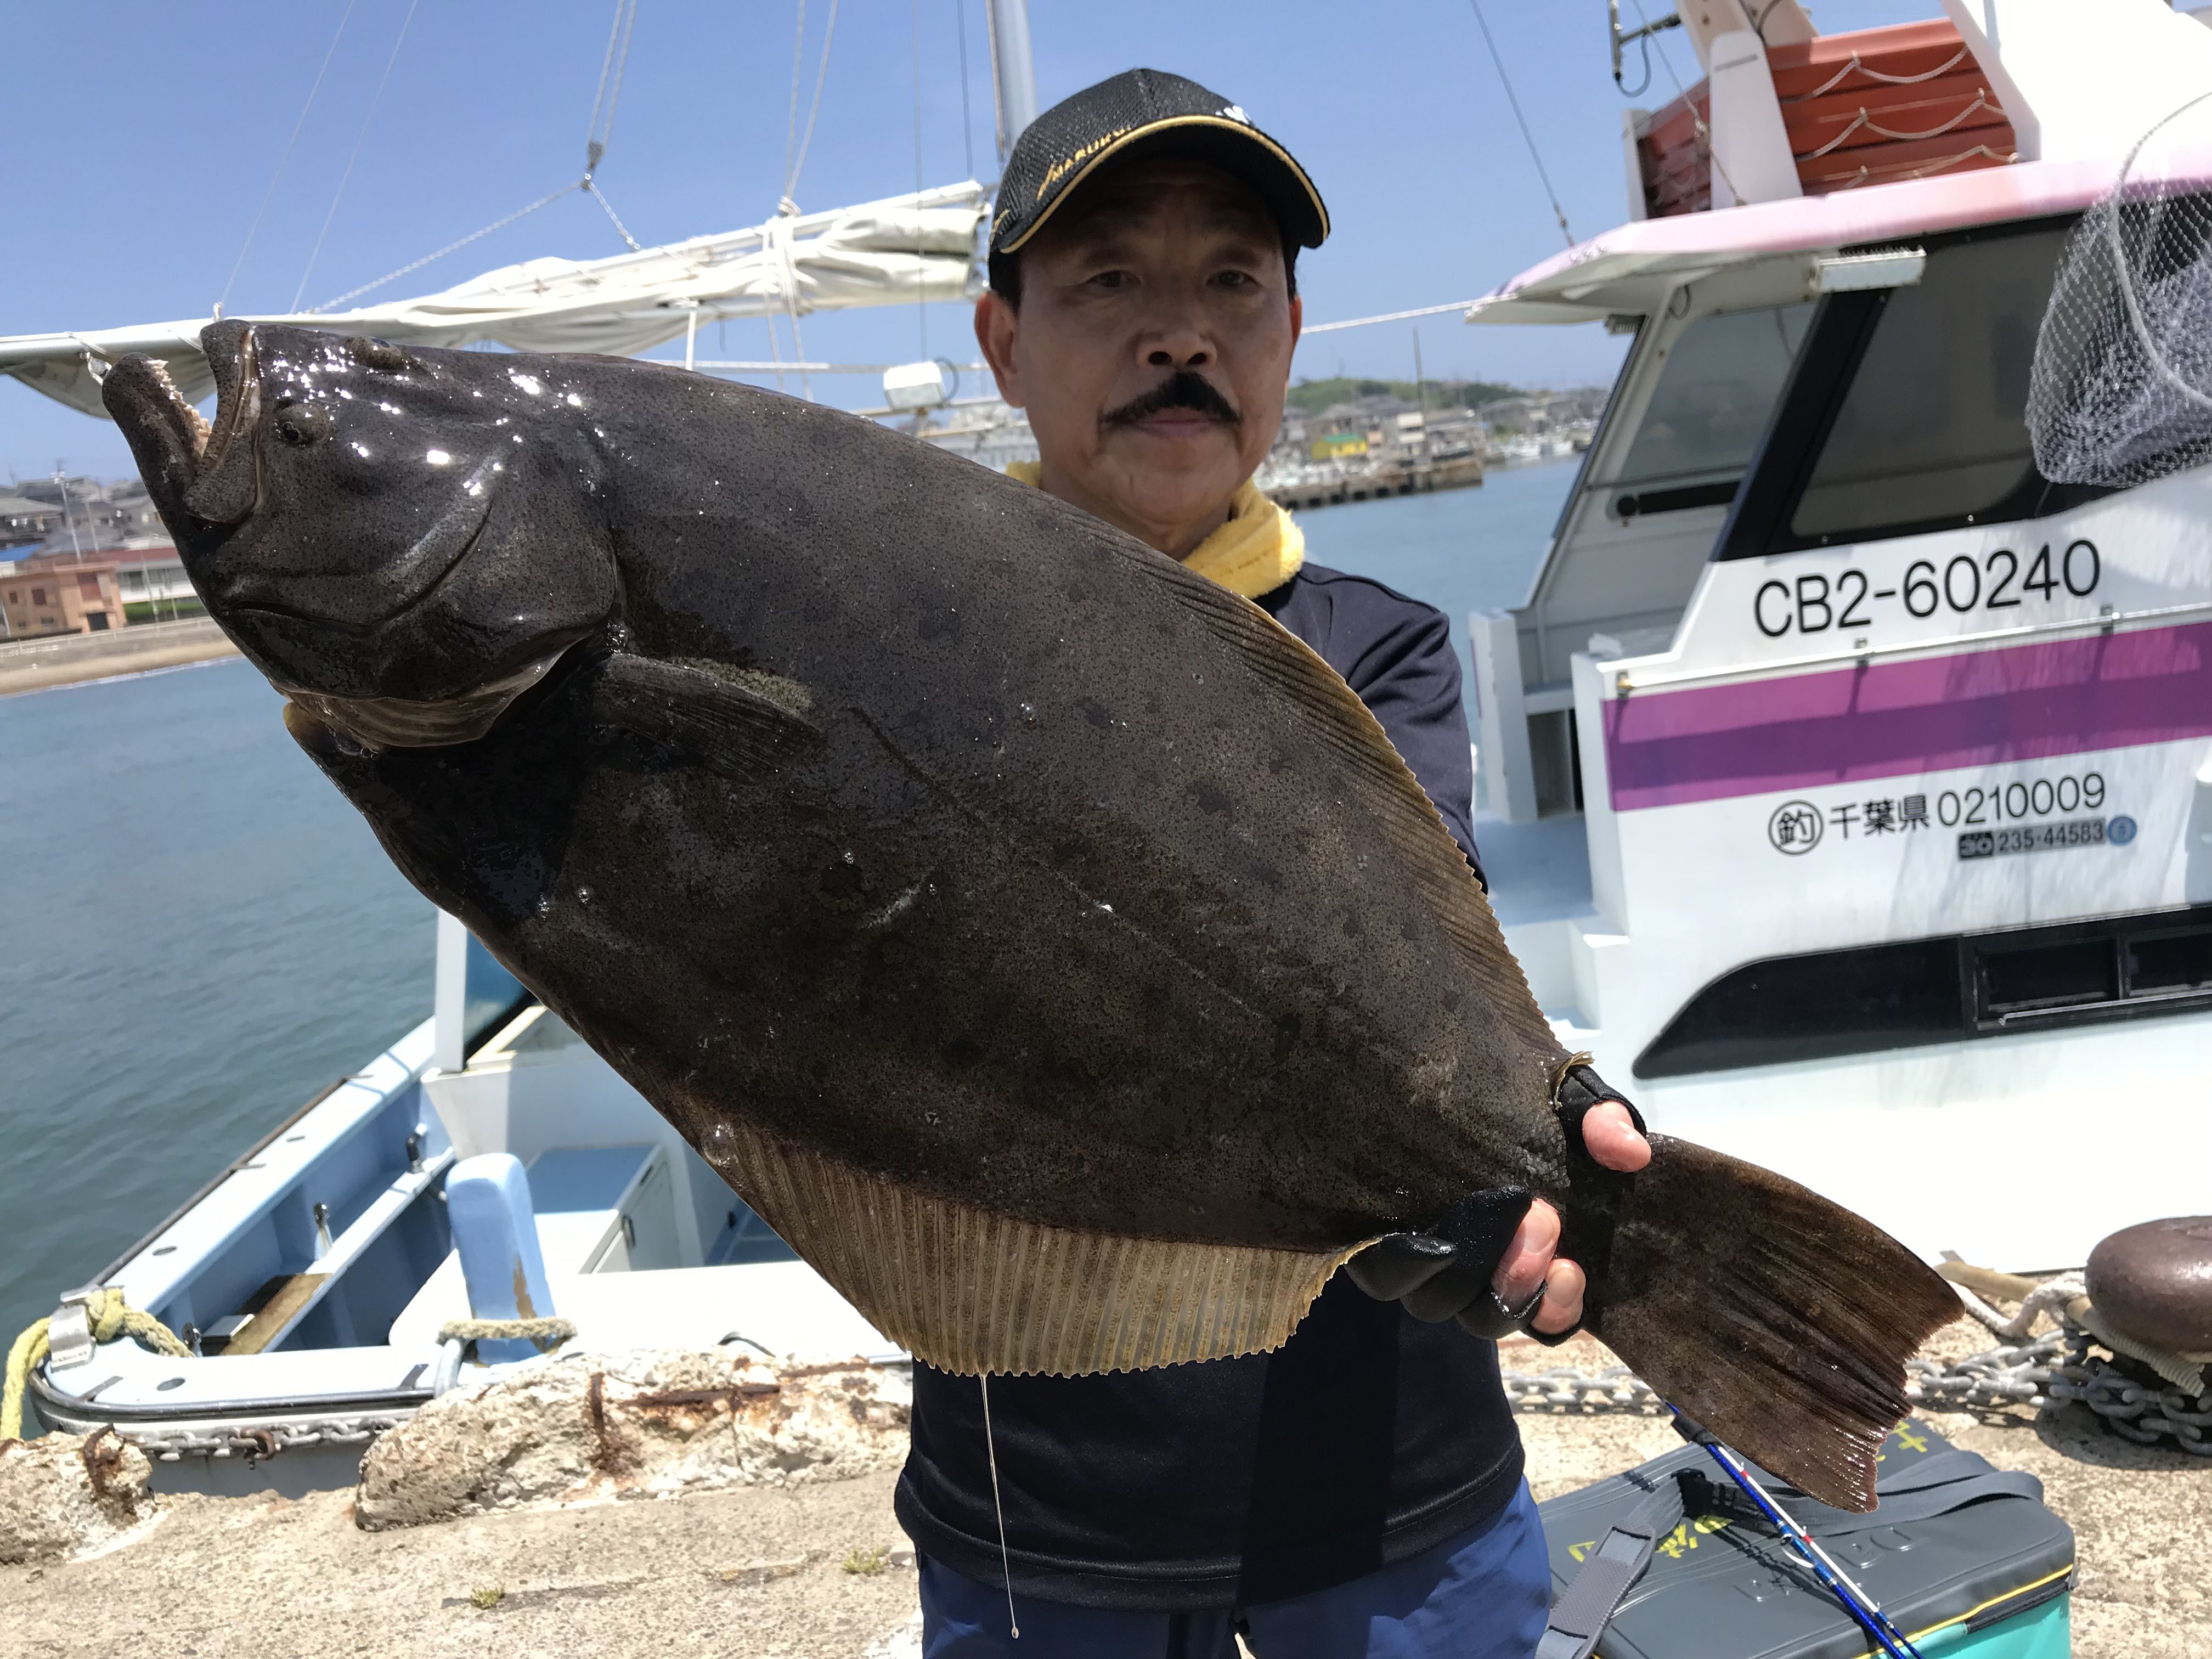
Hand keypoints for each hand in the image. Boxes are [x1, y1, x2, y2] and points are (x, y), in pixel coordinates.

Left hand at [1345, 1095, 1649, 1338]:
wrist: (1433, 1064)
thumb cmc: (1513, 1095)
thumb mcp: (1567, 1099)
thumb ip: (1601, 1121)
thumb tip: (1631, 1152)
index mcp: (1529, 1252)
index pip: (1546, 1316)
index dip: (1556, 1309)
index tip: (1569, 1270)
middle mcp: (1475, 1267)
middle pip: (1489, 1314)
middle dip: (1516, 1280)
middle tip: (1541, 1222)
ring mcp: (1422, 1259)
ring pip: (1439, 1303)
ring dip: (1470, 1270)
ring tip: (1494, 1213)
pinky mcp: (1370, 1239)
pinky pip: (1385, 1277)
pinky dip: (1405, 1264)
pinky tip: (1424, 1238)